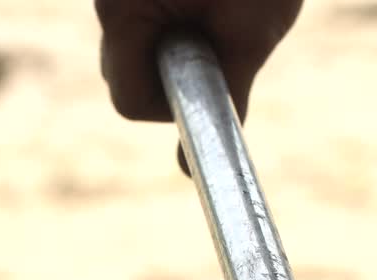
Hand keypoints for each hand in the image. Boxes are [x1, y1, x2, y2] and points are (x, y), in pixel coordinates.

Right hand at [94, 0, 302, 169]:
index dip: (170, 108)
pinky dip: (171, 13)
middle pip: (121, 69)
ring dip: (172, 38)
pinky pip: (141, 10)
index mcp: (124, 12)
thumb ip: (225, 94)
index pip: (127, 100)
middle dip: (168, 69)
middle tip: (222, 37)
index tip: (210, 80)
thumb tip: (191, 166)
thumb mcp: (255, 29)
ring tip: (224, 5)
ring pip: (132, 38)